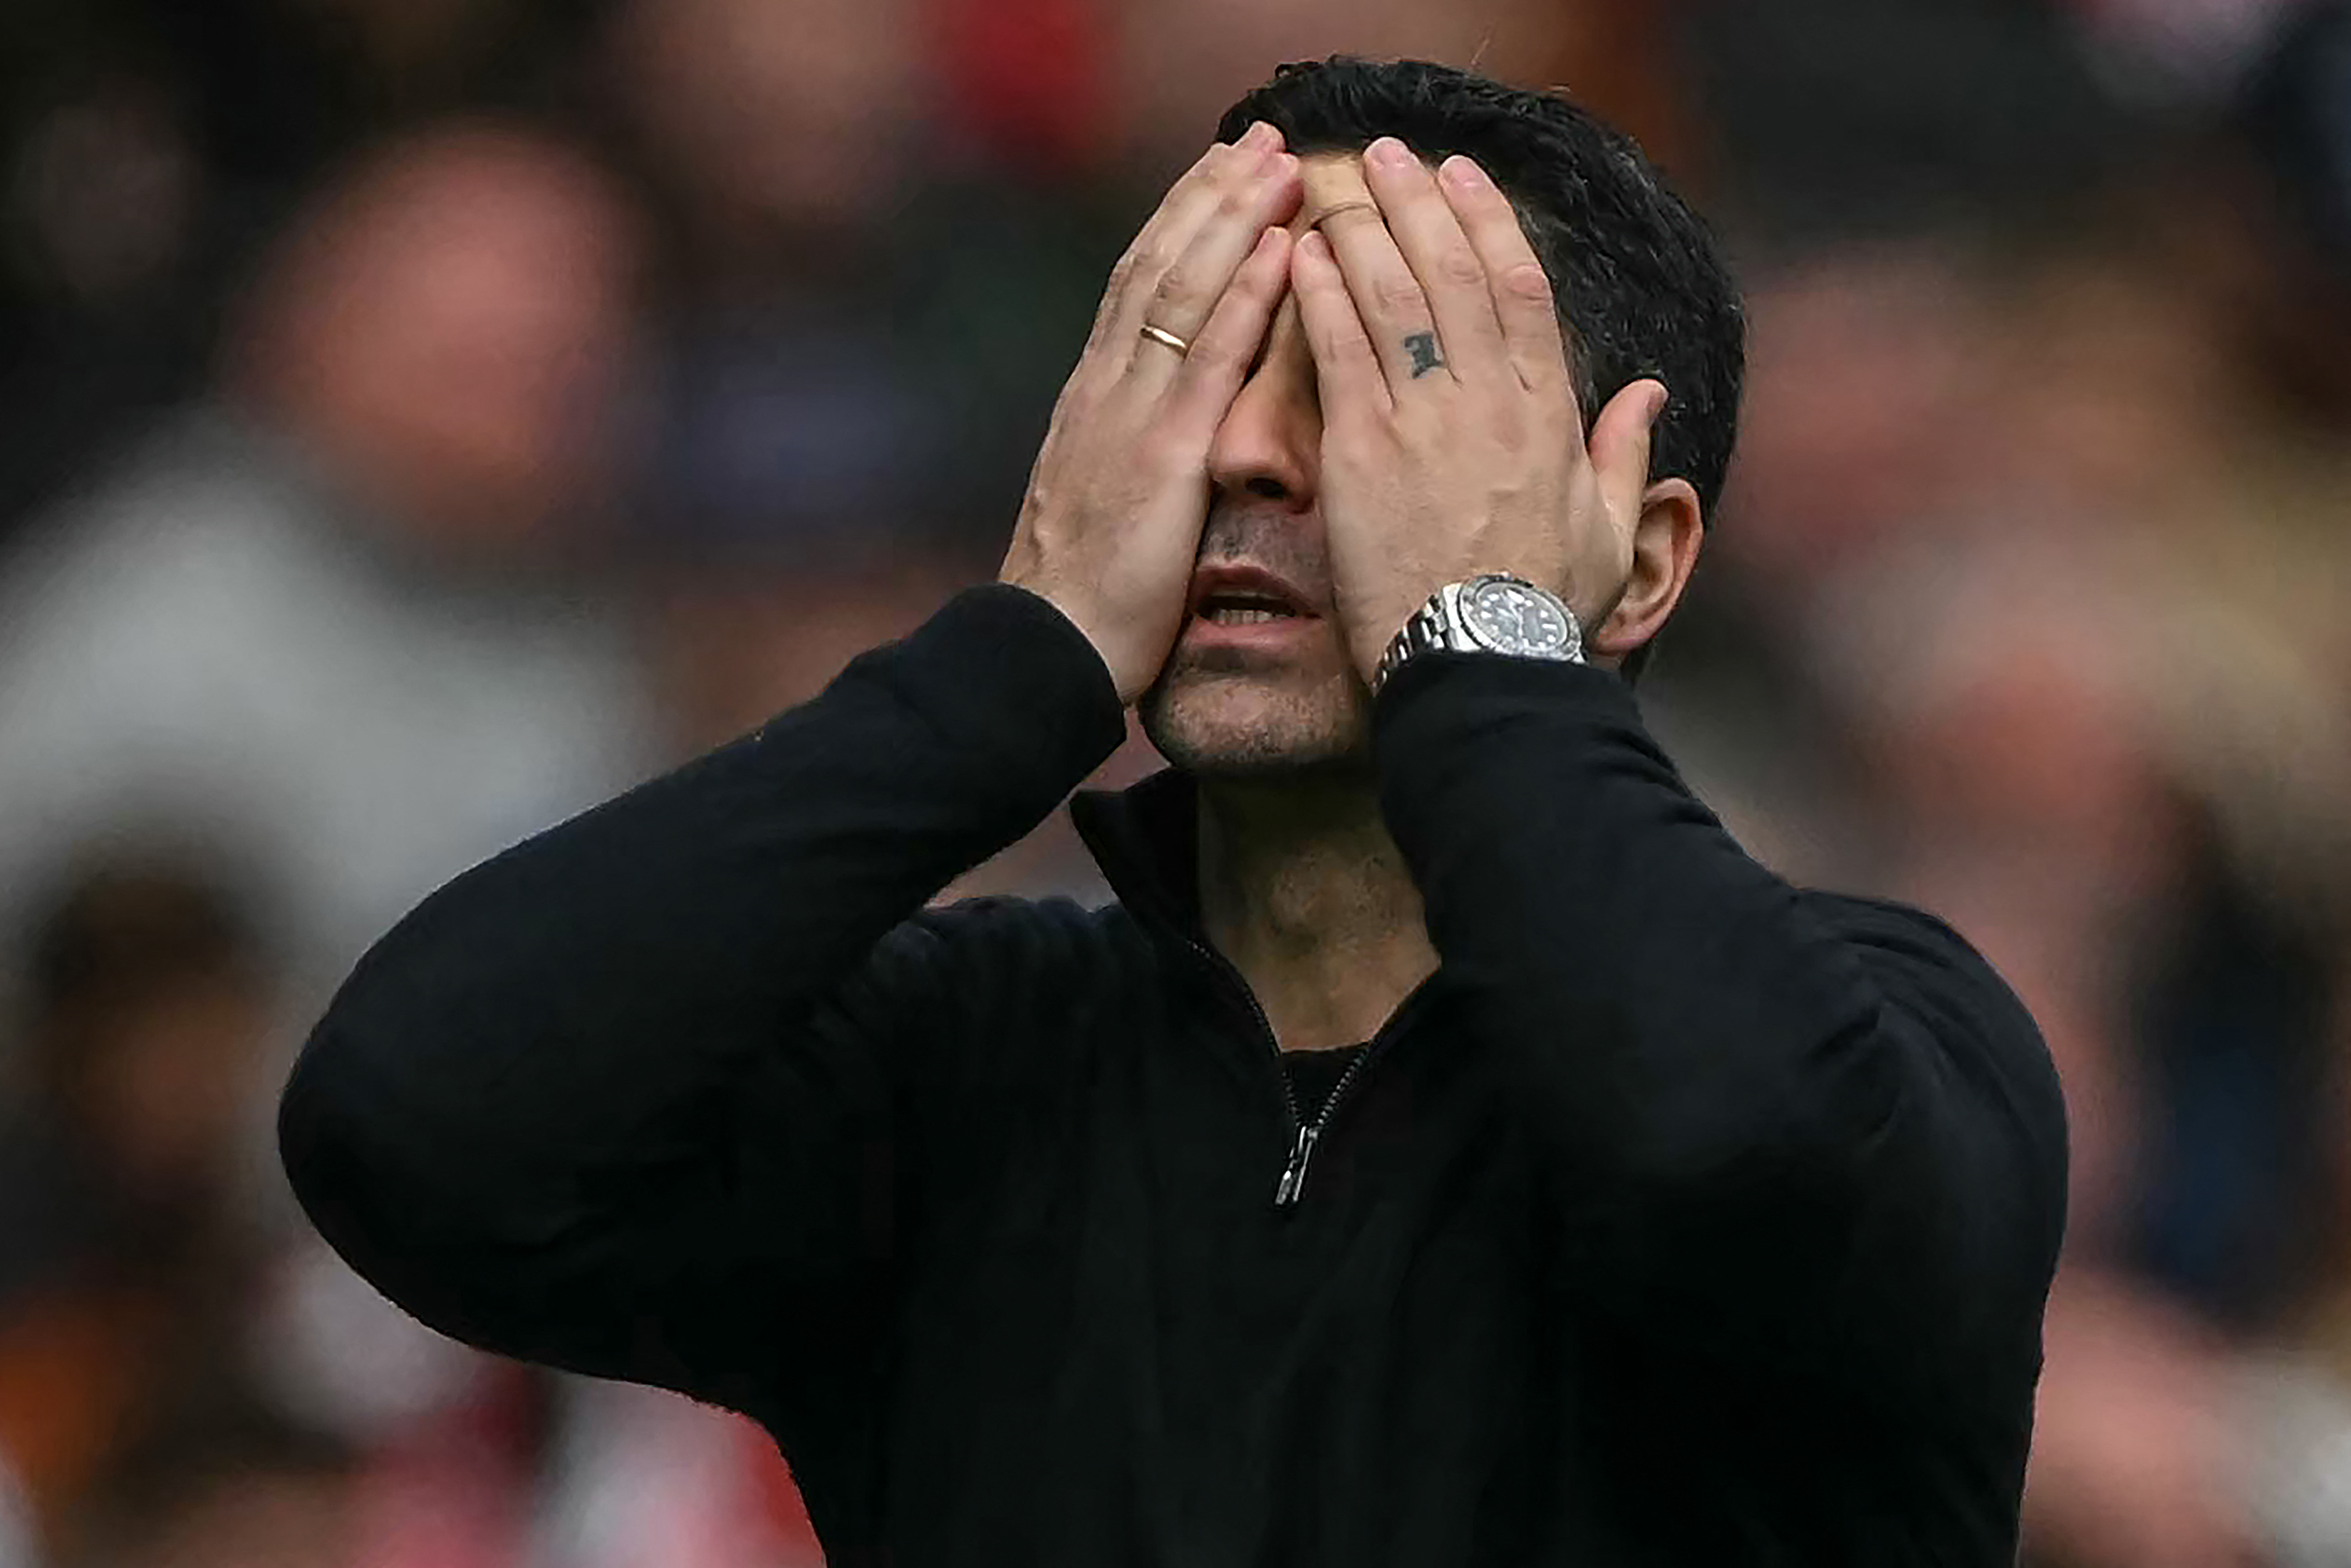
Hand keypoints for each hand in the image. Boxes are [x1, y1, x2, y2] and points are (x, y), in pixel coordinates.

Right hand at [1000, 124, 1302, 702]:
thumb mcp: (1102, 503)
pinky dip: (1243, 298)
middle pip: (1160, 267)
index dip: (1181, 224)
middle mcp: (1106, 390)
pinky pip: (1208, 361)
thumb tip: (1154, 433)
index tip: (1221, 173)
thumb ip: (1127, 453)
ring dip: (1234, 221)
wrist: (1041, 649)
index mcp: (1094, 400)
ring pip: (1182, 293)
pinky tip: (1277, 251)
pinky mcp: (1159, 456)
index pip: (1139, 287)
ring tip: (1279, 166)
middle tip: (1261, 139)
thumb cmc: (1080, 597)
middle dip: (1210, 197)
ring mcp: (1128, 416)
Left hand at [1289, 139, 1667, 682]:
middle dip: (1419, 204)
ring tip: (1339, 186)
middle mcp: (1489, 401)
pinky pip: (1337, 351)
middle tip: (1389, 156)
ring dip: (1364, 230)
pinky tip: (1299, 255)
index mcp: (1550, 414)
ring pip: (1392, 295)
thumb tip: (1653, 392)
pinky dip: (1318, 295)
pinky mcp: (1360, 452)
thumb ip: (1626, 455)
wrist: (1479, 668)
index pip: (1521, 291)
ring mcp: (1423, 421)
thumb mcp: (1610, 534)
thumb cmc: (1542, 614)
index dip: (1490, 225)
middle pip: (1452, 273)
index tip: (1466, 180)